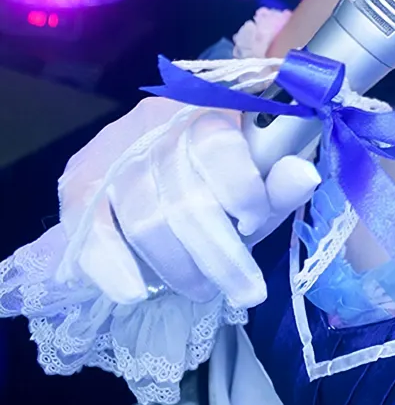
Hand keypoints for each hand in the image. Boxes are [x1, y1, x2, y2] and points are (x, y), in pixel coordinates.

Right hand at [55, 97, 319, 309]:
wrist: (153, 163)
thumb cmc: (217, 178)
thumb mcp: (256, 181)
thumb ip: (278, 183)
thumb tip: (304, 175)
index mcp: (205, 111)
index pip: (219, 149)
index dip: (242, 192)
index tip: (254, 225)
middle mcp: (154, 125)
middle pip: (185, 198)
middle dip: (221, 256)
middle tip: (247, 293)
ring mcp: (112, 154)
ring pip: (144, 220)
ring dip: (179, 268)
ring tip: (205, 290)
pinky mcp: (80, 184)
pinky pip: (90, 230)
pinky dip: (113, 266)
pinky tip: (134, 292)